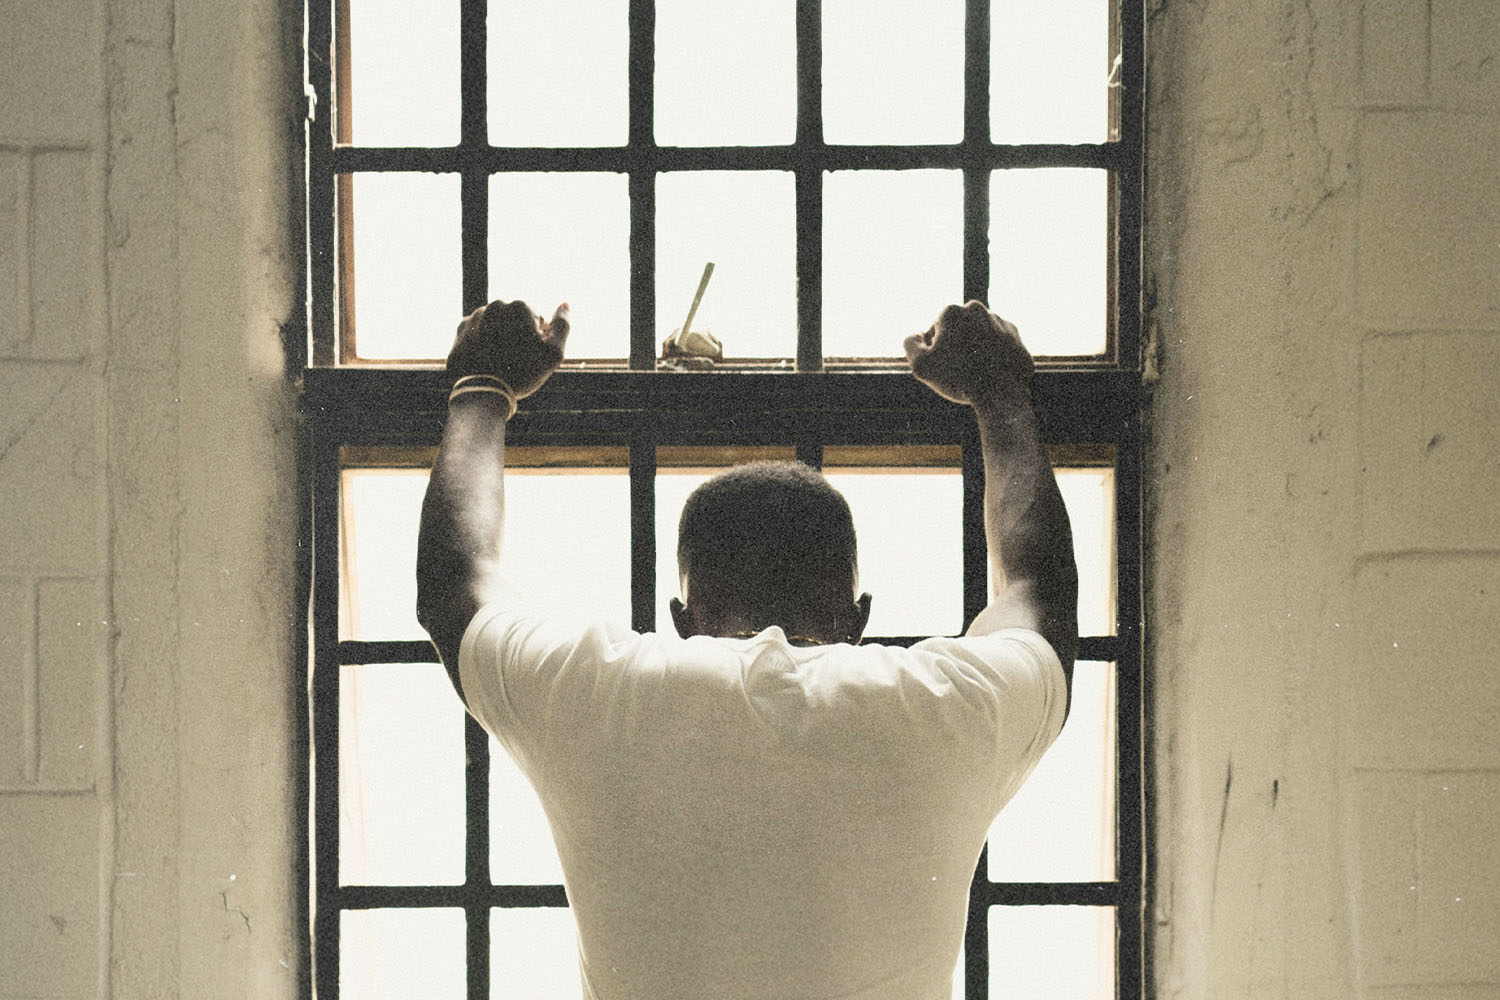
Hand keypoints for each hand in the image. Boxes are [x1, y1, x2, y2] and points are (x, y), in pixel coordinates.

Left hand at [446, 299, 569, 397]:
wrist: (482, 392)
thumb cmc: (522, 373)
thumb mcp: (553, 353)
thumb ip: (562, 326)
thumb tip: (565, 304)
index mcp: (520, 306)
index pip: (538, 320)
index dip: (539, 339)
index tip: (532, 356)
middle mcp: (495, 305)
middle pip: (515, 320)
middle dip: (518, 335)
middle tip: (517, 361)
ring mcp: (476, 317)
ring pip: (496, 326)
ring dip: (500, 338)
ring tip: (500, 362)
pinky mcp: (460, 331)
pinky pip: (478, 334)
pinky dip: (482, 344)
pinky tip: (486, 360)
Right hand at [904, 301, 1032, 407]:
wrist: (1000, 394)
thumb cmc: (958, 379)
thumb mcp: (920, 366)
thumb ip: (910, 344)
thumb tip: (916, 335)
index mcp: (952, 312)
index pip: (934, 331)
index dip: (934, 350)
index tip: (943, 365)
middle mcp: (977, 309)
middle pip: (957, 330)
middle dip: (955, 345)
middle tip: (958, 370)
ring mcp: (999, 322)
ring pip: (978, 336)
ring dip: (974, 349)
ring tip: (975, 372)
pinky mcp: (1015, 336)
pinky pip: (997, 344)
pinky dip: (993, 355)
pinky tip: (990, 371)